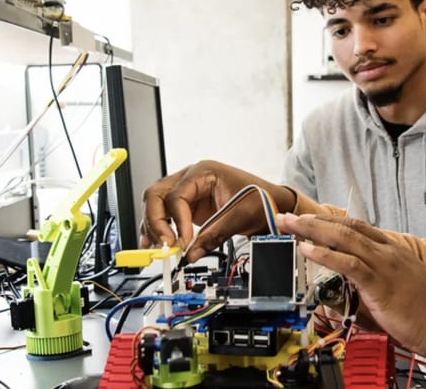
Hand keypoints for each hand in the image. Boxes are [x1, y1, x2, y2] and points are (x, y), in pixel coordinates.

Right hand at [139, 160, 296, 260]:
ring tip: (158, 247)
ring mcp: (187, 190)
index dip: (178, 221)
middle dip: (156, 221)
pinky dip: (159, 227)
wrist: (272, 202)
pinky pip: (165, 213)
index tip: (183, 242)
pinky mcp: (188, 205)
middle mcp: (190, 177)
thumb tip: (192, 253)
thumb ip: (214, 235)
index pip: (178, 195)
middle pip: (157, 194)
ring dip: (153, 225)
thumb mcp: (240, 217)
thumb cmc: (261, 200)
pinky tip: (154, 241)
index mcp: (204, 172)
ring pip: (156, 203)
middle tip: (164, 243)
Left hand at [276, 213, 425, 358]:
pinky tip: (307, 250)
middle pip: (344, 227)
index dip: (329, 221)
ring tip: (290, 226)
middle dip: (312, 220)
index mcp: (392, 250)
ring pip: (343, 238)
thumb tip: (357, 280)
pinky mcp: (380, 283)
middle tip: (288, 217)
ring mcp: (384, 265)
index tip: (308, 220)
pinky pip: (348, 263)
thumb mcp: (402, 285)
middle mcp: (387, 251)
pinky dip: (325, 254)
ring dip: (311, 230)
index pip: (356, 227)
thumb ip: (380, 277)